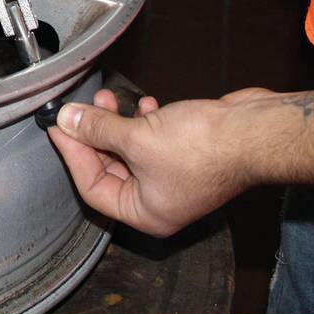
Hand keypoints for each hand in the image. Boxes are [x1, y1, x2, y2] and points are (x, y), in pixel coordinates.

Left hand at [49, 87, 271, 236]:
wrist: (254, 132)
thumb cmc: (205, 148)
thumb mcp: (137, 138)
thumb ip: (98, 129)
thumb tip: (68, 120)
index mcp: (145, 214)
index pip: (92, 188)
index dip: (73, 155)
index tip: (59, 127)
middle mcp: (159, 202)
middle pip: (110, 168)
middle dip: (95, 135)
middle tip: (82, 109)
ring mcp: (175, 178)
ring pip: (131, 151)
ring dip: (118, 124)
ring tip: (111, 99)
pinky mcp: (188, 155)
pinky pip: (153, 141)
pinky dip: (145, 123)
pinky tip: (148, 106)